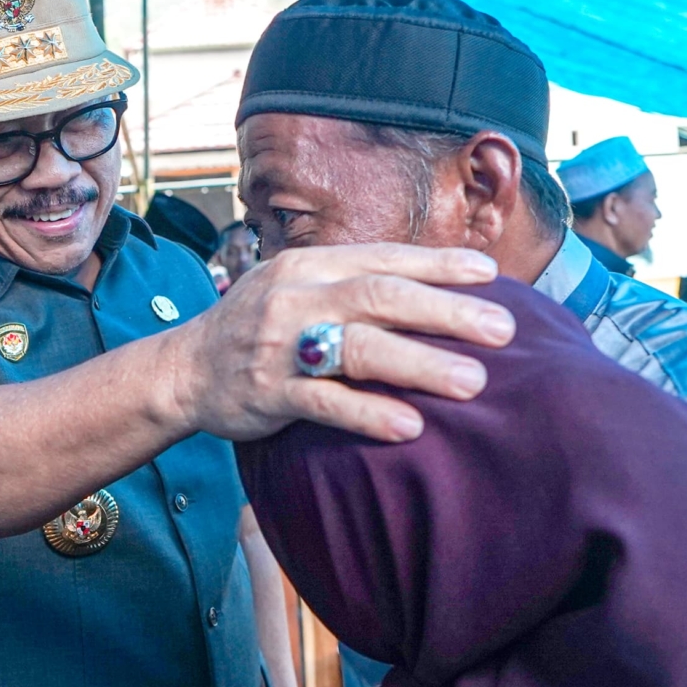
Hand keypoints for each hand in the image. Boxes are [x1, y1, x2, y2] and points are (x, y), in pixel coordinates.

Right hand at [167, 244, 512, 444]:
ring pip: (357, 348)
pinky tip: (410, 426)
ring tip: (473, 382)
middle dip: (446, 312)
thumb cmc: (261, 329)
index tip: (491, 276)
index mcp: (310, 266)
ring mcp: (279, 345)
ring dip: (420, 363)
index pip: (384, 259)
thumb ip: (354, 286)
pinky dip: (368, 412)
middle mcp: (296, 296)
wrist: (183, 370)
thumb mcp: (299, 289)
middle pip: (380, 297)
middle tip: (503, 330)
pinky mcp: (267, 393)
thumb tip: (438, 291)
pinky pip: (323, 402)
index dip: (439, 265)